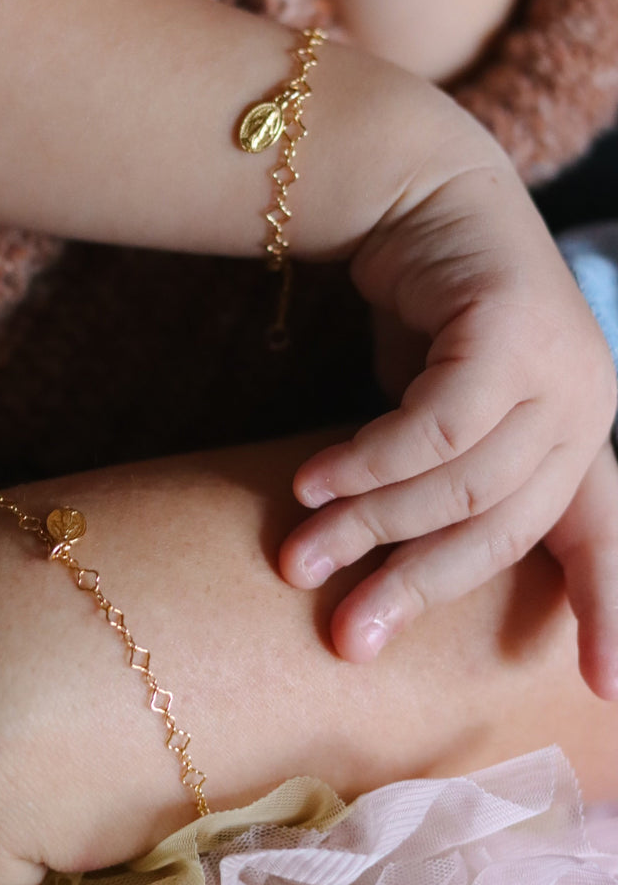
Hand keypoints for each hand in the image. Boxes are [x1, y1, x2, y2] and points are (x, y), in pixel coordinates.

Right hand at [280, 153, 617, 698]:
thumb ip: (451, 483)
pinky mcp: (513, 331)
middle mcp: (585, 407)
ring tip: (298, 554)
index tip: (602, 690)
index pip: (602, 538)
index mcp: (579, 437)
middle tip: (345, 637)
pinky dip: (369, 462)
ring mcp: (561, 367)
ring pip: (463, 483)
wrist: (419, 194)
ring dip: (372, 524)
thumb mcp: (447, 414)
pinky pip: (436, 427)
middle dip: (416, 587)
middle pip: (505, 529)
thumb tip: (399, 572)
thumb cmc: (428, 316)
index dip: (607, 614)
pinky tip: (309, 481)